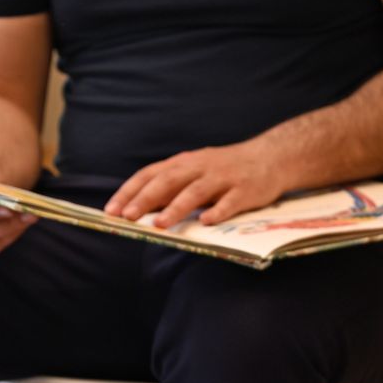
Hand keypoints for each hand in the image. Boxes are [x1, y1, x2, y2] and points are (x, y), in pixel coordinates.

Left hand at [104, 140, 292, 229]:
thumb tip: (141, 208)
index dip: (130, 191)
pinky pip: (230, 202)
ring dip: (177, 208)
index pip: (150, 174)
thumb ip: (172, 188)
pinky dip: (218, 211)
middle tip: (128, 217)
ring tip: (161, 225)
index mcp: (184, 163)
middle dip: (146, 199)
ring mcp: (223, 178)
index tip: (111, 210)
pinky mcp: (245, 190)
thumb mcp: (195, 173)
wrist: (271, 157)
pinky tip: (207, 222)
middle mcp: (200, 167)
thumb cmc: (226, 170)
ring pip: (196, 192)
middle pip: (168, 181)